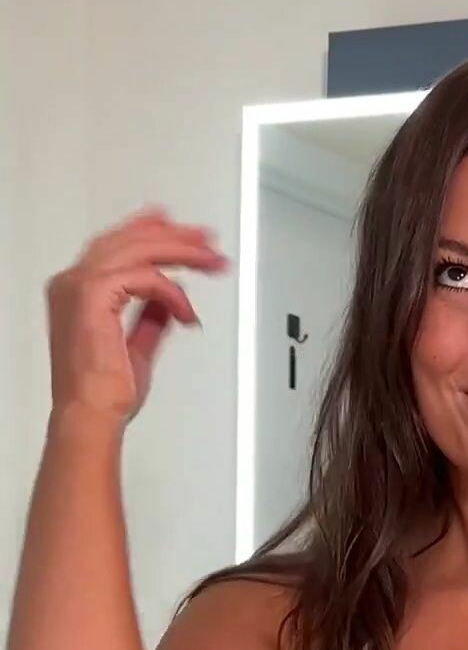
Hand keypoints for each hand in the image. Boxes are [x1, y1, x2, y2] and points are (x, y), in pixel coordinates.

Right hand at [46, 205, 229, 423]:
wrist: (90, 416)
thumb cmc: (103, 394)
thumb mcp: (137, 348)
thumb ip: (151, 319)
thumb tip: (169, 302)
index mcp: (77, 291)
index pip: (117, 246)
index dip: (153, 233)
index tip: (185, 234)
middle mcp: (74, 282)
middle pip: (129, 240)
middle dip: (175, 236)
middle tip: (208, 240)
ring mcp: (80, 285)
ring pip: (138, 249)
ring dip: (181, 252)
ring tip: (211, 261)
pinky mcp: (93, 294)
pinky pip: (145, 278)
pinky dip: (173, 293)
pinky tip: (187, 312)